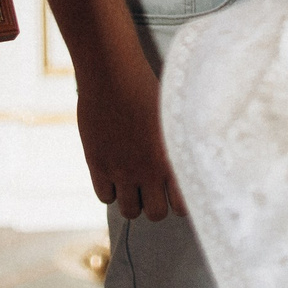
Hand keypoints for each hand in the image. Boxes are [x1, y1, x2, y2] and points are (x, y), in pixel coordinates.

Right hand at [78, 50, 182, 222]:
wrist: (112, 73)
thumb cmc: (147, 87)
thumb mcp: (175, 116)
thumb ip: (182, 145)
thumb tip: (190, 162)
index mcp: (173, 158)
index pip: (183, 206)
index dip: (179, 202)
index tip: (174, 192)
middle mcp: (149, 169)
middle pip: (156, 214)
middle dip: (154, 203)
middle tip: (151, 187)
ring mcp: (122, 169)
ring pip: (129, 211)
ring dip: (132, 200)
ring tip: (132, 181)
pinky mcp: (98, 164)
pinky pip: (105, 197)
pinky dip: (110, 189)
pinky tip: (113, 171)